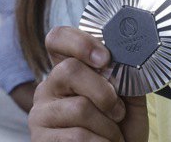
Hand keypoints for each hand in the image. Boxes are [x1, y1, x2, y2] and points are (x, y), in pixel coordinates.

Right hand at [29, 26, 147, 141]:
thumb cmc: (121, 126)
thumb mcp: (129, 97)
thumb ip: (126, 75)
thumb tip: (130, 57)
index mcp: (69, 69)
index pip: (58, 38)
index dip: (80, 42)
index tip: (105, 58)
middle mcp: (49, 86)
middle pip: (69, 69)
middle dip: (104, 92)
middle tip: (118, 111)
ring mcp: (40, 113)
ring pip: (79, 107)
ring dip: (107, 126)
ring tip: (113, 135)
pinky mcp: (40, 139)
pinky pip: (76, 136)